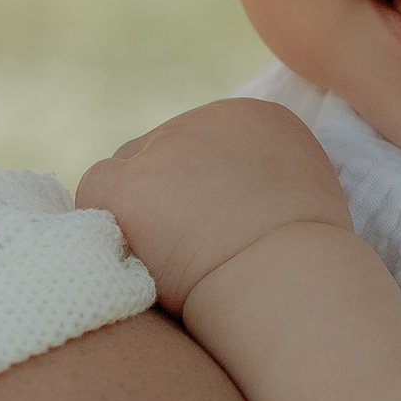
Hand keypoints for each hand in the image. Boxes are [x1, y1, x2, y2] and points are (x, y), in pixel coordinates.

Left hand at [79, 101, 354, 319]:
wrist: (287, 282)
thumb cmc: (304, 267)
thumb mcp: (303, 202)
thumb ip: (267, 183)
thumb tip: (236, 200)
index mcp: (258, 119)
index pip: (205, 142)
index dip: (202, 189)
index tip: (216, 229)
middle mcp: (208, 119)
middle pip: (165, 152)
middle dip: (169, 196)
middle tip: (186, 248)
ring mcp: (163, 148)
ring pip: (128, 171)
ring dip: (139, 208)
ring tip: (164, 256)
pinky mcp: (127, 184)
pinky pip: (95, 193)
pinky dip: (108, 224)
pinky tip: (136, 254)